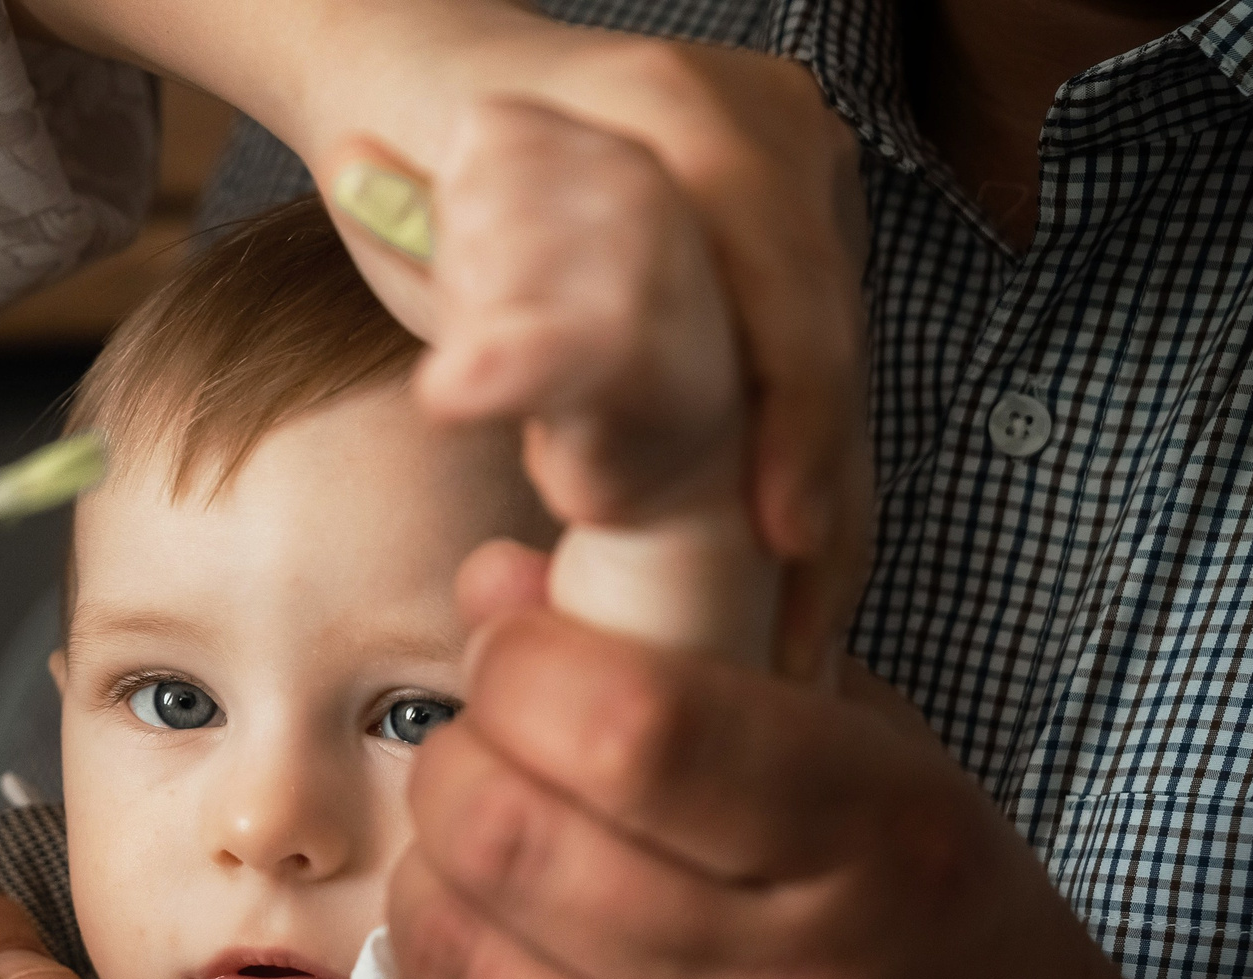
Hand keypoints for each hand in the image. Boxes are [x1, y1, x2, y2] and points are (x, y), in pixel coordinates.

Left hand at [318, 17, 868, 674]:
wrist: (434, 74)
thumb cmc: (418, 146)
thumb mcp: (431, 216)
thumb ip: (469, 295)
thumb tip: (465, 390)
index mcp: (688, 110)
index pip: (775, 283)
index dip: (789, 418)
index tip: (779, 536)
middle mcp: (769, 125)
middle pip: (826, 329)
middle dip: (822, 484)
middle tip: (803, 630)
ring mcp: (796, 171)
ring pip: (835, 352)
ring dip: (828, 492)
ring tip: (806, 630)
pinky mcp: (793, 223)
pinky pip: (815, 347)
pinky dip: (805, 456)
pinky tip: (801, 565)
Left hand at [380, 593, 1163, 978]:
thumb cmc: (940, 938)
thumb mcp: (884, 768)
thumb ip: (701, 661)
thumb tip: (493, 584)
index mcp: (877, 853)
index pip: (634, 728)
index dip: (529, 665)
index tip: (521, 652)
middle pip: (512, 841)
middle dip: (458, 765)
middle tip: (483, 755)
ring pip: (454, 961)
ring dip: (429, 882)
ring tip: (475, 860)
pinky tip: (478, 965)